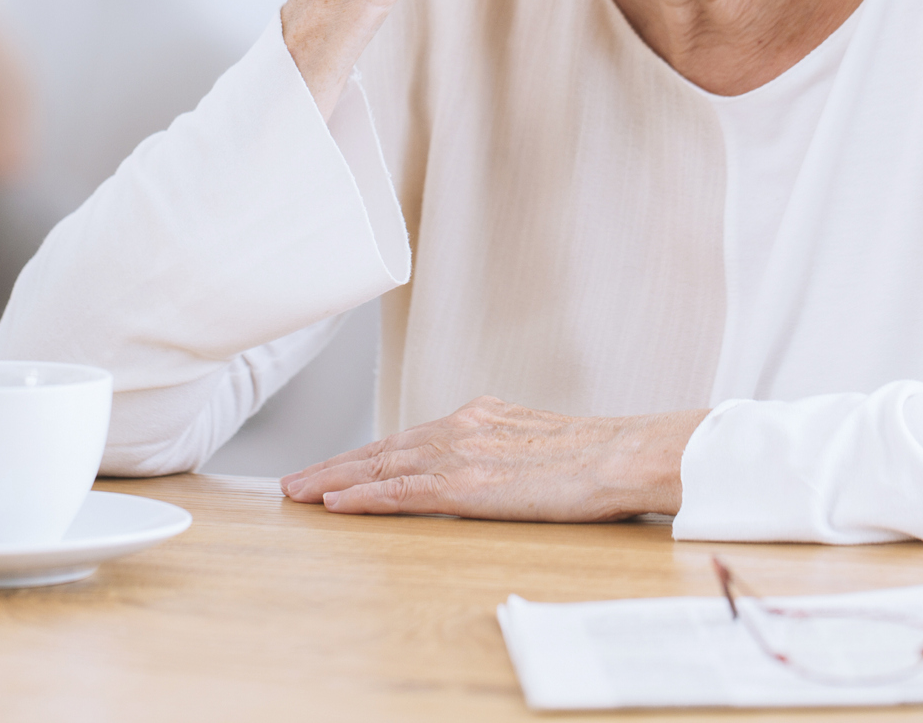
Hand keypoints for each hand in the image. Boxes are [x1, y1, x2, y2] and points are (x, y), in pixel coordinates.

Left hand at [278, 396, 705, 522]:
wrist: (628, 453)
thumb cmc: (601, 456)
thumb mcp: (541, 442)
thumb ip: (507, 450)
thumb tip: (496, 469)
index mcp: (481, 416)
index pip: (409, 439)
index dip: (366, 456)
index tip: (336, 468)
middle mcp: (464, 426)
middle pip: (384, 448)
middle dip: (335, 466)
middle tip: (294, 482)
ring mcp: (463, 451)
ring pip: (382, 466)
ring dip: (334, 480)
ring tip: (298, 494)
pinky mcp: (470, 481)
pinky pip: (403, 491)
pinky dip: (364, 496)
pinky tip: (335, 504)